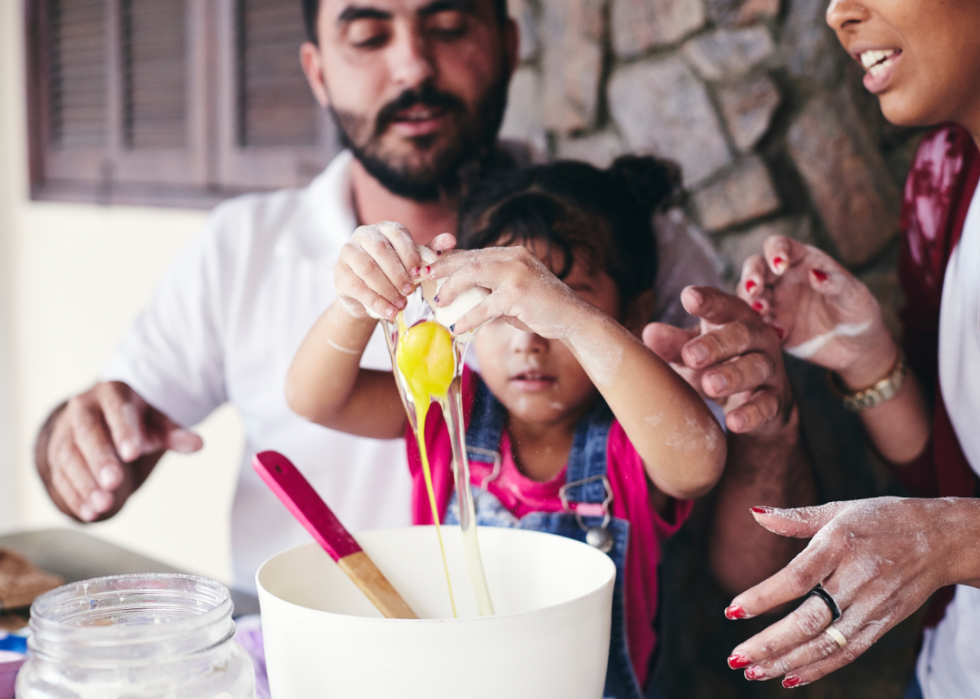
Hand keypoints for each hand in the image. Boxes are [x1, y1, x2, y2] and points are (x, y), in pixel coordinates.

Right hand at [38, 382, 202, 521]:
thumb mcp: (156, 422)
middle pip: (87, 434)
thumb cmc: (135, 421)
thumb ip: (174, 433)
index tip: (134, 452)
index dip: (124, 431)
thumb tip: (198, 444)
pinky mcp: (54, 455)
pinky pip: (60, 476)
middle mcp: (83, 409)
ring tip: (103, 504)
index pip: (116, 410)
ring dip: (85, 483)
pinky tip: (89, 512)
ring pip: (70, 457)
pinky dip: (74, 496)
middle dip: (100, 460)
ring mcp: (65, 432)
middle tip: (114, 482)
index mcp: (111, 394)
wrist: (100, 418)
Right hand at [334, 222, 454, 320]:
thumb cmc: (394, 272)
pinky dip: (375, 301)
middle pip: (381, 250)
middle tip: (410, 291)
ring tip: (401, 305)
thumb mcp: (413, 263)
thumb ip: (430, 252)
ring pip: (366, 268)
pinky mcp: (340, 273)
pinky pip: (357, 287)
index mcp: (385, 229)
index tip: (420, 272)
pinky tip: (388, 312)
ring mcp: (348, 252)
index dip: (410, 253)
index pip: (398, 234)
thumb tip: (451, 240)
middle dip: (398, 272)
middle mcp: (364, 235)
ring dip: (386, 288)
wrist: (367, 294)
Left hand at [424, 246, 586, 338]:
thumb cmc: (539, 309)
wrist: (571, 317)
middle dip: (443, 268)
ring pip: (473, 274)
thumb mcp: (511, 294)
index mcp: (511, 254)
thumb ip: (490, 290)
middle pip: (469, 259)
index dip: (449, 260)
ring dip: (452, 287)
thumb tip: (461, 298)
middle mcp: (513, 258)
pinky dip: (469, 317)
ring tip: (439, 301)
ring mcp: (516, 274)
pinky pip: (485, 305)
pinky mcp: (518, 294)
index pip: (474, 253)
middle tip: (424, 278)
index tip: (430, 269)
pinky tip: (458, 328)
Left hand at [643, 286, 791, 439]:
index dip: (709, 301)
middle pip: (743, 334)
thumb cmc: (718, 366)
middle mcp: (757, 339)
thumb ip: (674, 344)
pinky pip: (766, 406)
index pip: (724, 305)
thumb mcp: (693, 354)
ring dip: (733, 376)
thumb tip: (650, 333)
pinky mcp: (775, 401)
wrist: (759, 404)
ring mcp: (769, 370)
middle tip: (691, 356)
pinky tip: (733, 421)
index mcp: (734, 319)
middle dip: (717, 343)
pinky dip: (751, 413)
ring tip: (709, 385)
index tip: (689, 298)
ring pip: (757, 367)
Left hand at [724, 497, 976, 687]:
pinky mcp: (884, 623)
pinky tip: (790, 677)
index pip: (796, 577)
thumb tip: (754, 513)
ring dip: (786, 661)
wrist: (941, 538)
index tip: (732, 611)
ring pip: (826, 643)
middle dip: (769, 643)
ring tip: (752, 671)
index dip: (764, 597)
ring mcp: (873, 605)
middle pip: (809, 619)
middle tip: (735, 657)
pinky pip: (849, 652)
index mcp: (840, 544)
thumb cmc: (882, 518)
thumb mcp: (840, 509)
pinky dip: (819, 668)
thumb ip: (795, 517)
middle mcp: (857, 578)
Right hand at [739, 236, 894, 388]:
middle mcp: (783, 278)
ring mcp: (775, 302)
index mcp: (803, 260)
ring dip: (750, 300)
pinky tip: (779, 333)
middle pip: (755, 266)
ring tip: (761, 311)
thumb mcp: (856, 297)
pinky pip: (757, 322)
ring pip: (749, 294)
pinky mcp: (772, 325)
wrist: (857, 348)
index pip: (779, 245)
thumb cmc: (859, 313)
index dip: (775, 251)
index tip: (780, 265)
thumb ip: (837, 284)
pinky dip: (761, 325)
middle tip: (753, 289)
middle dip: (750, 275)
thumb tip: (815, 274)